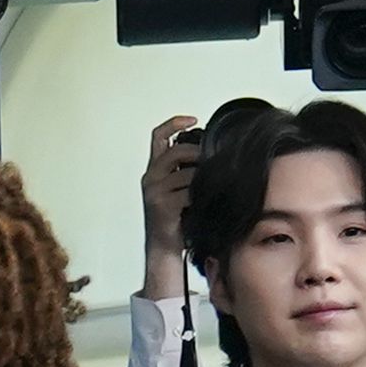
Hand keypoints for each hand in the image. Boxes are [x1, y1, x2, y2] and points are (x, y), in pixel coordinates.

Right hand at [141, 112, 200, 297]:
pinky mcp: (163, 206)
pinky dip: (203, 195)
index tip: (193, 119)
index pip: (158, 137)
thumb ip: (188, 169)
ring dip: (205, 178)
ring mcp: (155, 192)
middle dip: (200, 154)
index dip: (174, 123)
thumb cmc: (176, 218)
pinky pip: (189, 192)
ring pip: (188, 172)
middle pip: (177, 151)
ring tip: (214, 186)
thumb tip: (214, 153)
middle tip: (214, 162)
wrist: (165, 247)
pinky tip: (208, 200)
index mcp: (154, 170)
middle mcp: (151, 178)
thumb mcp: (180, 188)